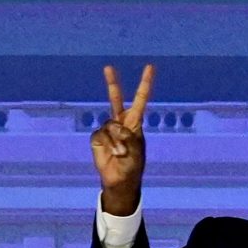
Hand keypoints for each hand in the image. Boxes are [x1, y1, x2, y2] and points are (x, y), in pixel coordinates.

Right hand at [90, 64, 154, 215]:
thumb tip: (115, 127)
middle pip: (116, 99)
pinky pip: (100, 135)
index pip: (140, 99)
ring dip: (116, 140)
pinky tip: (113, 153)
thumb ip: (128, 137)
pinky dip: (108, 144)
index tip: (150, 67)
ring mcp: (108, 129)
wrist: (120, 180)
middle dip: (112, 83)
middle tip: (108, 67)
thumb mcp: (136, 151)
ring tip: (121, 153)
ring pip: (109, 124)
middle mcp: (121, 122)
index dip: (145, 84)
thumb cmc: (133, 165)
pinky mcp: (97, 138)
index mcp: (135, 122)